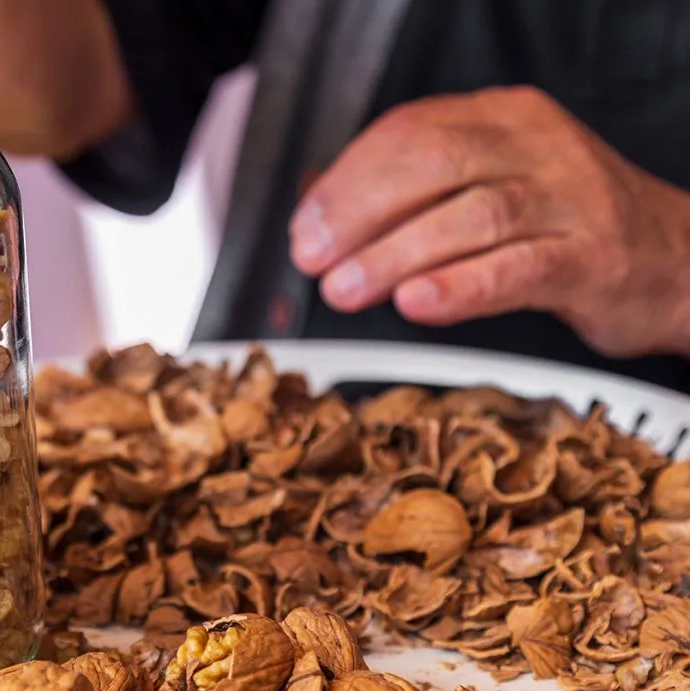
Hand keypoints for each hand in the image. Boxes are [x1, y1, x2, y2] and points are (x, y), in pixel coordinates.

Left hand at [289, 86, 689, 357]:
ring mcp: (570, 199)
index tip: (305, 225)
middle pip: (433, 163)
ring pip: (470, 215)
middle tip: (316, 258)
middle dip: (360, 212)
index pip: (408, 131)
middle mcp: (538, 148)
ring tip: (348, 287)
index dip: (346, 180)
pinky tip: (417, 302)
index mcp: (504, 119)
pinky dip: (460, 287)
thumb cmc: (567, 226)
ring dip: (395, 254)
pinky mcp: (592, 258)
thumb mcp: (493, 186)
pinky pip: (518, 268)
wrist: (673, 260)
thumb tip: (326, 218)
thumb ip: (418, 195)